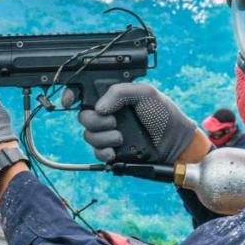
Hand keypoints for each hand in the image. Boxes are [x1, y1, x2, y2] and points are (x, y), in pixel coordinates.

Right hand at [63, 82, 198, 163]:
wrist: (175, 143)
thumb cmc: (164, 114)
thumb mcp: (145, 93)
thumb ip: (120, 92)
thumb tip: (99, 108)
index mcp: (114, 97)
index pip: (85, 92)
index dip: (72, 94)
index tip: (70, 100)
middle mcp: (108, 114)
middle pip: (83, 116)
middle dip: (95, 121)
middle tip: (114, 122)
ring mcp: (109, 133)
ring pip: (88, 135)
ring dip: (103, 137)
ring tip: (121, 137)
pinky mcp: (112, 151)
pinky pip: (96, 152)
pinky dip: (104, 152)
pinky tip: (115, 151)